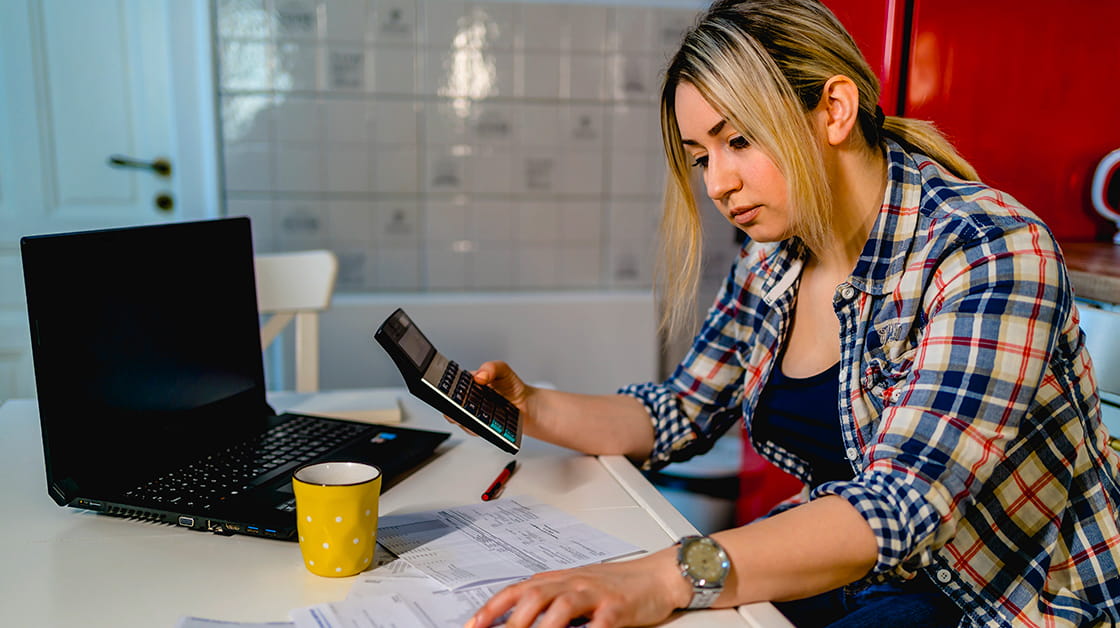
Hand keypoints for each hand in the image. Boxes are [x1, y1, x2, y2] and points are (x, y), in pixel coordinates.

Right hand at [441, 361, 534, 434]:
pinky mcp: (481, 426)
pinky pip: (472, 430)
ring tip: (472, 419)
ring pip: (460, 420)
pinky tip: (482, 427)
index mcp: (469, 383)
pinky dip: (475, 430)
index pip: (453, 386)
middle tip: (459, 410)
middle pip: (453, 406)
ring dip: (464, 421)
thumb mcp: (503, 370)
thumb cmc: (511, 385)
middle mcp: (468, 399)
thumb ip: (491, 368)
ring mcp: (474, 414)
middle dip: (453, 409)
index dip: (449, 391)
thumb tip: (480, 376)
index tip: (452, 395)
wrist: (525, 404)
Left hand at [466, 552, 688, 627]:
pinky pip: (599, 622)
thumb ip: (551, 597)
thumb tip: (517, 614)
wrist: (658, 575)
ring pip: (562, 606)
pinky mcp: (618, 608)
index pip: (518, 590)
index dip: (493, 608)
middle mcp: (573, 583)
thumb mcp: (578, 586)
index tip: (473, 625)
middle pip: (534, 596)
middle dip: (511, 621)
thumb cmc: (617, 584)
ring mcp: (595, 594)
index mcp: (560, 579)